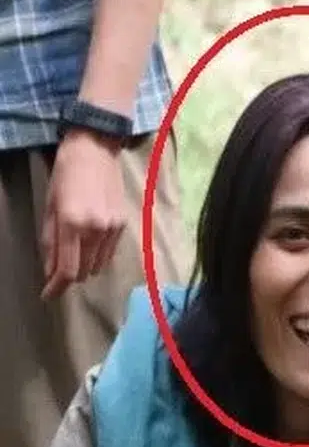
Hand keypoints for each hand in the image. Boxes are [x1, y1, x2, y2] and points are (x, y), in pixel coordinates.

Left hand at [40, 128, 126, 300]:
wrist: (96, 150)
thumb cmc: (65, 175)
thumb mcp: (50, 207)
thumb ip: (50, 241)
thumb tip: (50, 270)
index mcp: (73, 224)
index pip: (67, 269)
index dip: (56, 287)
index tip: (47, 296)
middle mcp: (96, 230)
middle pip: (84, 271)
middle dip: (69, 277)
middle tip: (57, 274)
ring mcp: (113, 228)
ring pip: (98, 265)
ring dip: (84, 268)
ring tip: (73, 259)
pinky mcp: (123, 225)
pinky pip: (109, 253)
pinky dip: (97, 257)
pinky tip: (89, 248)